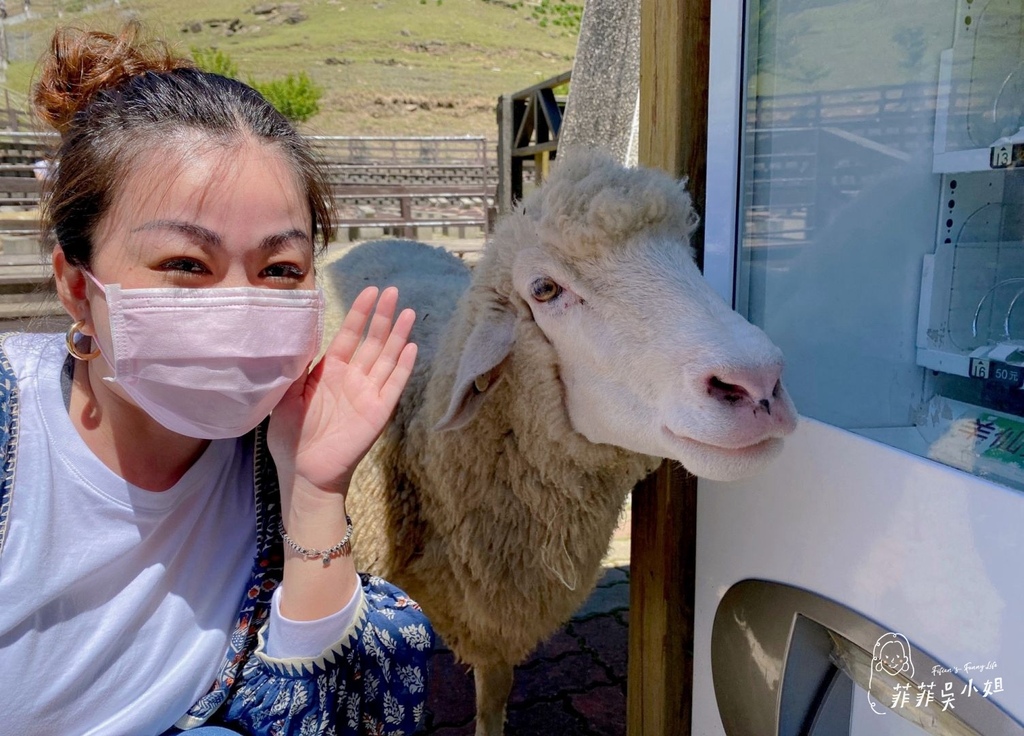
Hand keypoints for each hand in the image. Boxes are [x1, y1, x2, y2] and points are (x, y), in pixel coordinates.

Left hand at [268, 286, 416, 497]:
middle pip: (372, 341)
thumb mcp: (284, 397)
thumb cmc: (290, 437)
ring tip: (408, 312)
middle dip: (382, 316)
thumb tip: (296, 338)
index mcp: (329, 372)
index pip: (348, 335)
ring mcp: (368, 394)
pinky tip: (412, 348)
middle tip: (393, 291)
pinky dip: (404, 367)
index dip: (359, 314)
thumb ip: (294, 369)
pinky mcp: (379, 411)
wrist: (304, 473)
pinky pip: (395, 385)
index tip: (369, 292)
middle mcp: (352, 378)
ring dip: (398, 335)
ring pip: (388, 358)